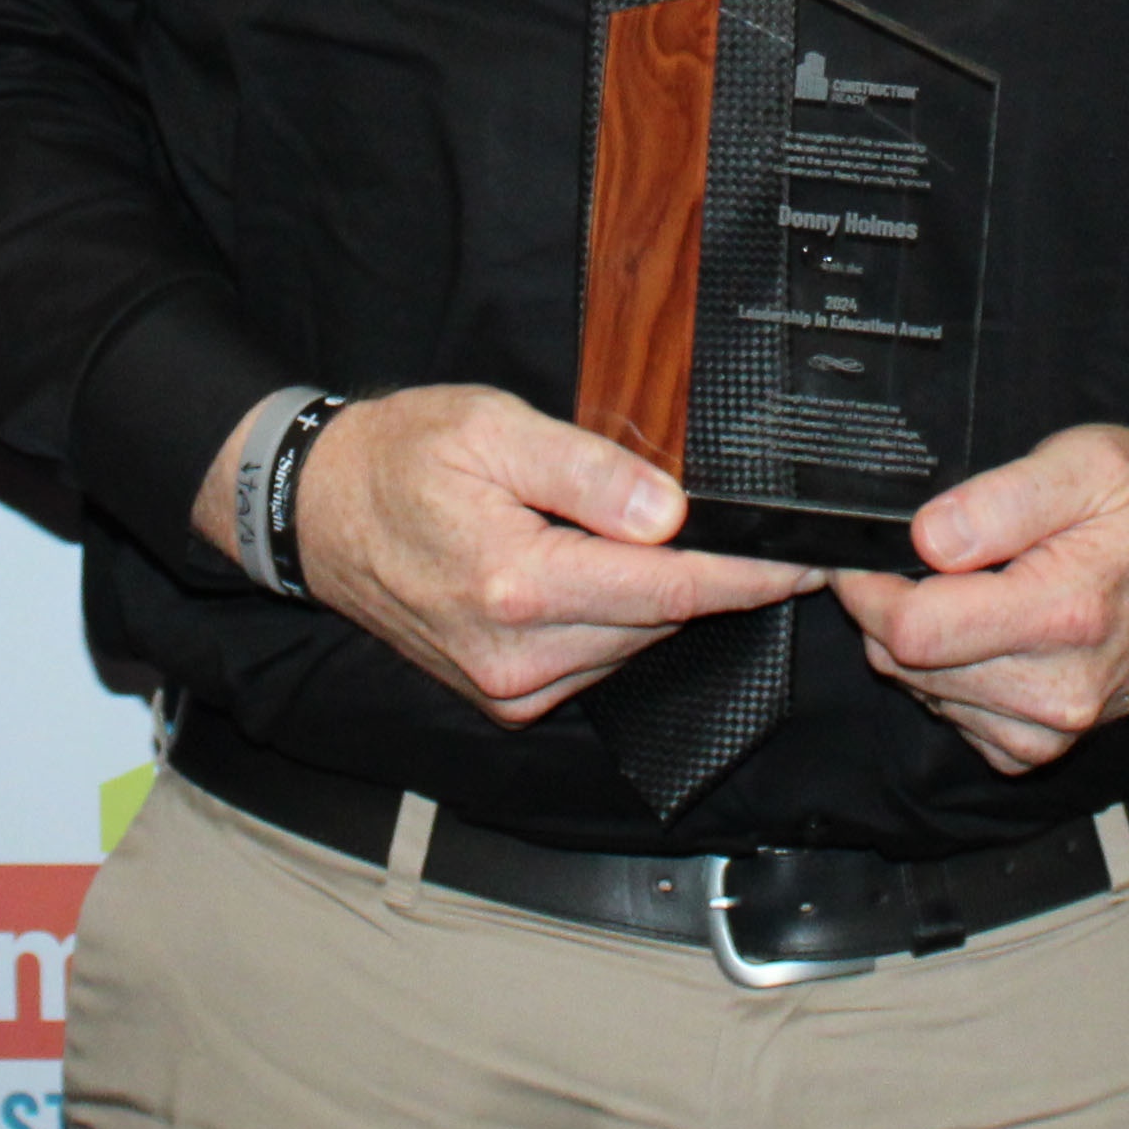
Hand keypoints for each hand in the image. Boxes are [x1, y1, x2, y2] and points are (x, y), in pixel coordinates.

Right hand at [229, 385, 823, 723]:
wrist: (317, 513)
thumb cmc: (402, 457)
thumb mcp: (494, 429)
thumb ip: (589, 472)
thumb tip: (671, 514)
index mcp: (517, 585)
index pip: (670, 589)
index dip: (751, 576)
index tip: (811, 560)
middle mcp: (516, 656)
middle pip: (661, 621)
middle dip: (714, 580)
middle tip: (749, 529)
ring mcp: (509, 687)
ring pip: (633, 645)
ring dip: (662, 599)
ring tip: (658, 539)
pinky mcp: (505, 698)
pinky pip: (597, 662)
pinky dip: (618, 620)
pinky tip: (603, 572)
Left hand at [826, 427, 1128, 773]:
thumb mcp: (1088, 462)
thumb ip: (1002, 498)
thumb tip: (926, 539)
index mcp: (1065, 614)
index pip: (914, 629)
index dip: (868, 587)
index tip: (863, 552)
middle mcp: (1059, 689)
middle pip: (907, 665)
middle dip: (887, 609)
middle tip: (910, 561)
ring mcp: (1052, 729)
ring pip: (923, 693)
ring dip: (917, 644)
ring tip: (962, 590)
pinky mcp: (1042, 749)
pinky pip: (953, 720)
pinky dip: (948, 679)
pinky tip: (983, 634)